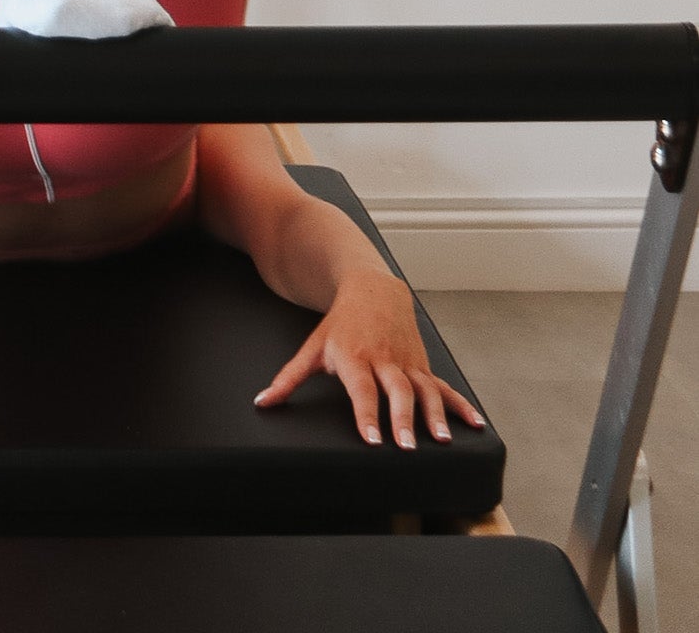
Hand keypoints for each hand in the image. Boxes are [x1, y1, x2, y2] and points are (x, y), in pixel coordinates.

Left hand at [253, 267, 486, 447]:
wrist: (372, 289)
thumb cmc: (339, 324)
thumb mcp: (312, 347)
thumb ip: (289, 378)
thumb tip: (262, 402)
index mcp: (354, 356)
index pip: (361, 390)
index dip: (366, 415)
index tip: (373, 440)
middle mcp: (384, 360)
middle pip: (395, 391)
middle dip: (402, 419)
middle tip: (407, 447)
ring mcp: (407, 362)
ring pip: (424, 390)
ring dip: (435, 416)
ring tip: (441, 441)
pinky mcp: (422, 364)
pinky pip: (444, 387)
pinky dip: (460, 406)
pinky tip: (476, 425)